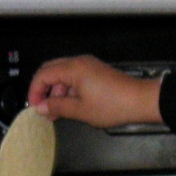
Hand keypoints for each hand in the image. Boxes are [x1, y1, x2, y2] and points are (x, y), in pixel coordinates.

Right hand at [27, 55, 163, 127]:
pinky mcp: (96, 73)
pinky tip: (69, 106)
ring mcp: (89, 67)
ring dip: (56, 92)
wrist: (140, 101)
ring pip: (62, 75)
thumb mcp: (80, 110)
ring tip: (56, 112)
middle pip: (51, 71)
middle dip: (43, 89)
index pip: (43, 74)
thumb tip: (41, 107)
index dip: (34, 91)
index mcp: (73, 68)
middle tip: (42, 108)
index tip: (34, 106)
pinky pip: (74, 78)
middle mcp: (80, 63)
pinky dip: (67, 91)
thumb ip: (57, 107)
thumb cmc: (114, 105)